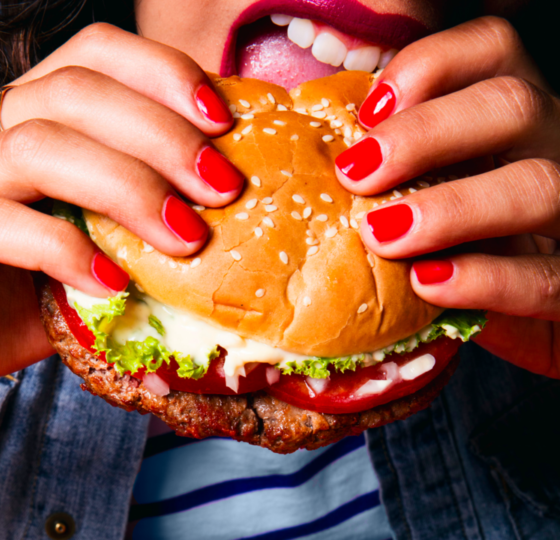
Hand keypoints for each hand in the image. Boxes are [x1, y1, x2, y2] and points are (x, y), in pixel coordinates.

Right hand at [0, 23, 241, 443]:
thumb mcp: (75, 259)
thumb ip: (125, 235)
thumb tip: (217, 230)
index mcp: (8, 120)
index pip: (90, 56)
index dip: (161, 73)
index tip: (222, 121)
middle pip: (73, 93)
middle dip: (162, 135)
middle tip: (221, 187)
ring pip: (38, 149)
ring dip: (127, 188)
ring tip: (184, 237)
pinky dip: (65, 250)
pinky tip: (112, 283)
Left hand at [335, 16, 559, 378]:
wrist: (518, 312)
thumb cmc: (458, 241)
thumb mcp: (430, 188)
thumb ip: (397, 166)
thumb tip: (320, 159)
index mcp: (510, 116)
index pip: (492, 49)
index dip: (430, 66)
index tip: (369, 112)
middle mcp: (551, 147)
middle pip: (511, 105)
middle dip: (425, 134)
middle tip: (355, 175)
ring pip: (537, 185)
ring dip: (450, 207)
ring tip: (383, 235)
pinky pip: (545, 277)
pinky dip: (484, 278)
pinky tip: (426, 282)